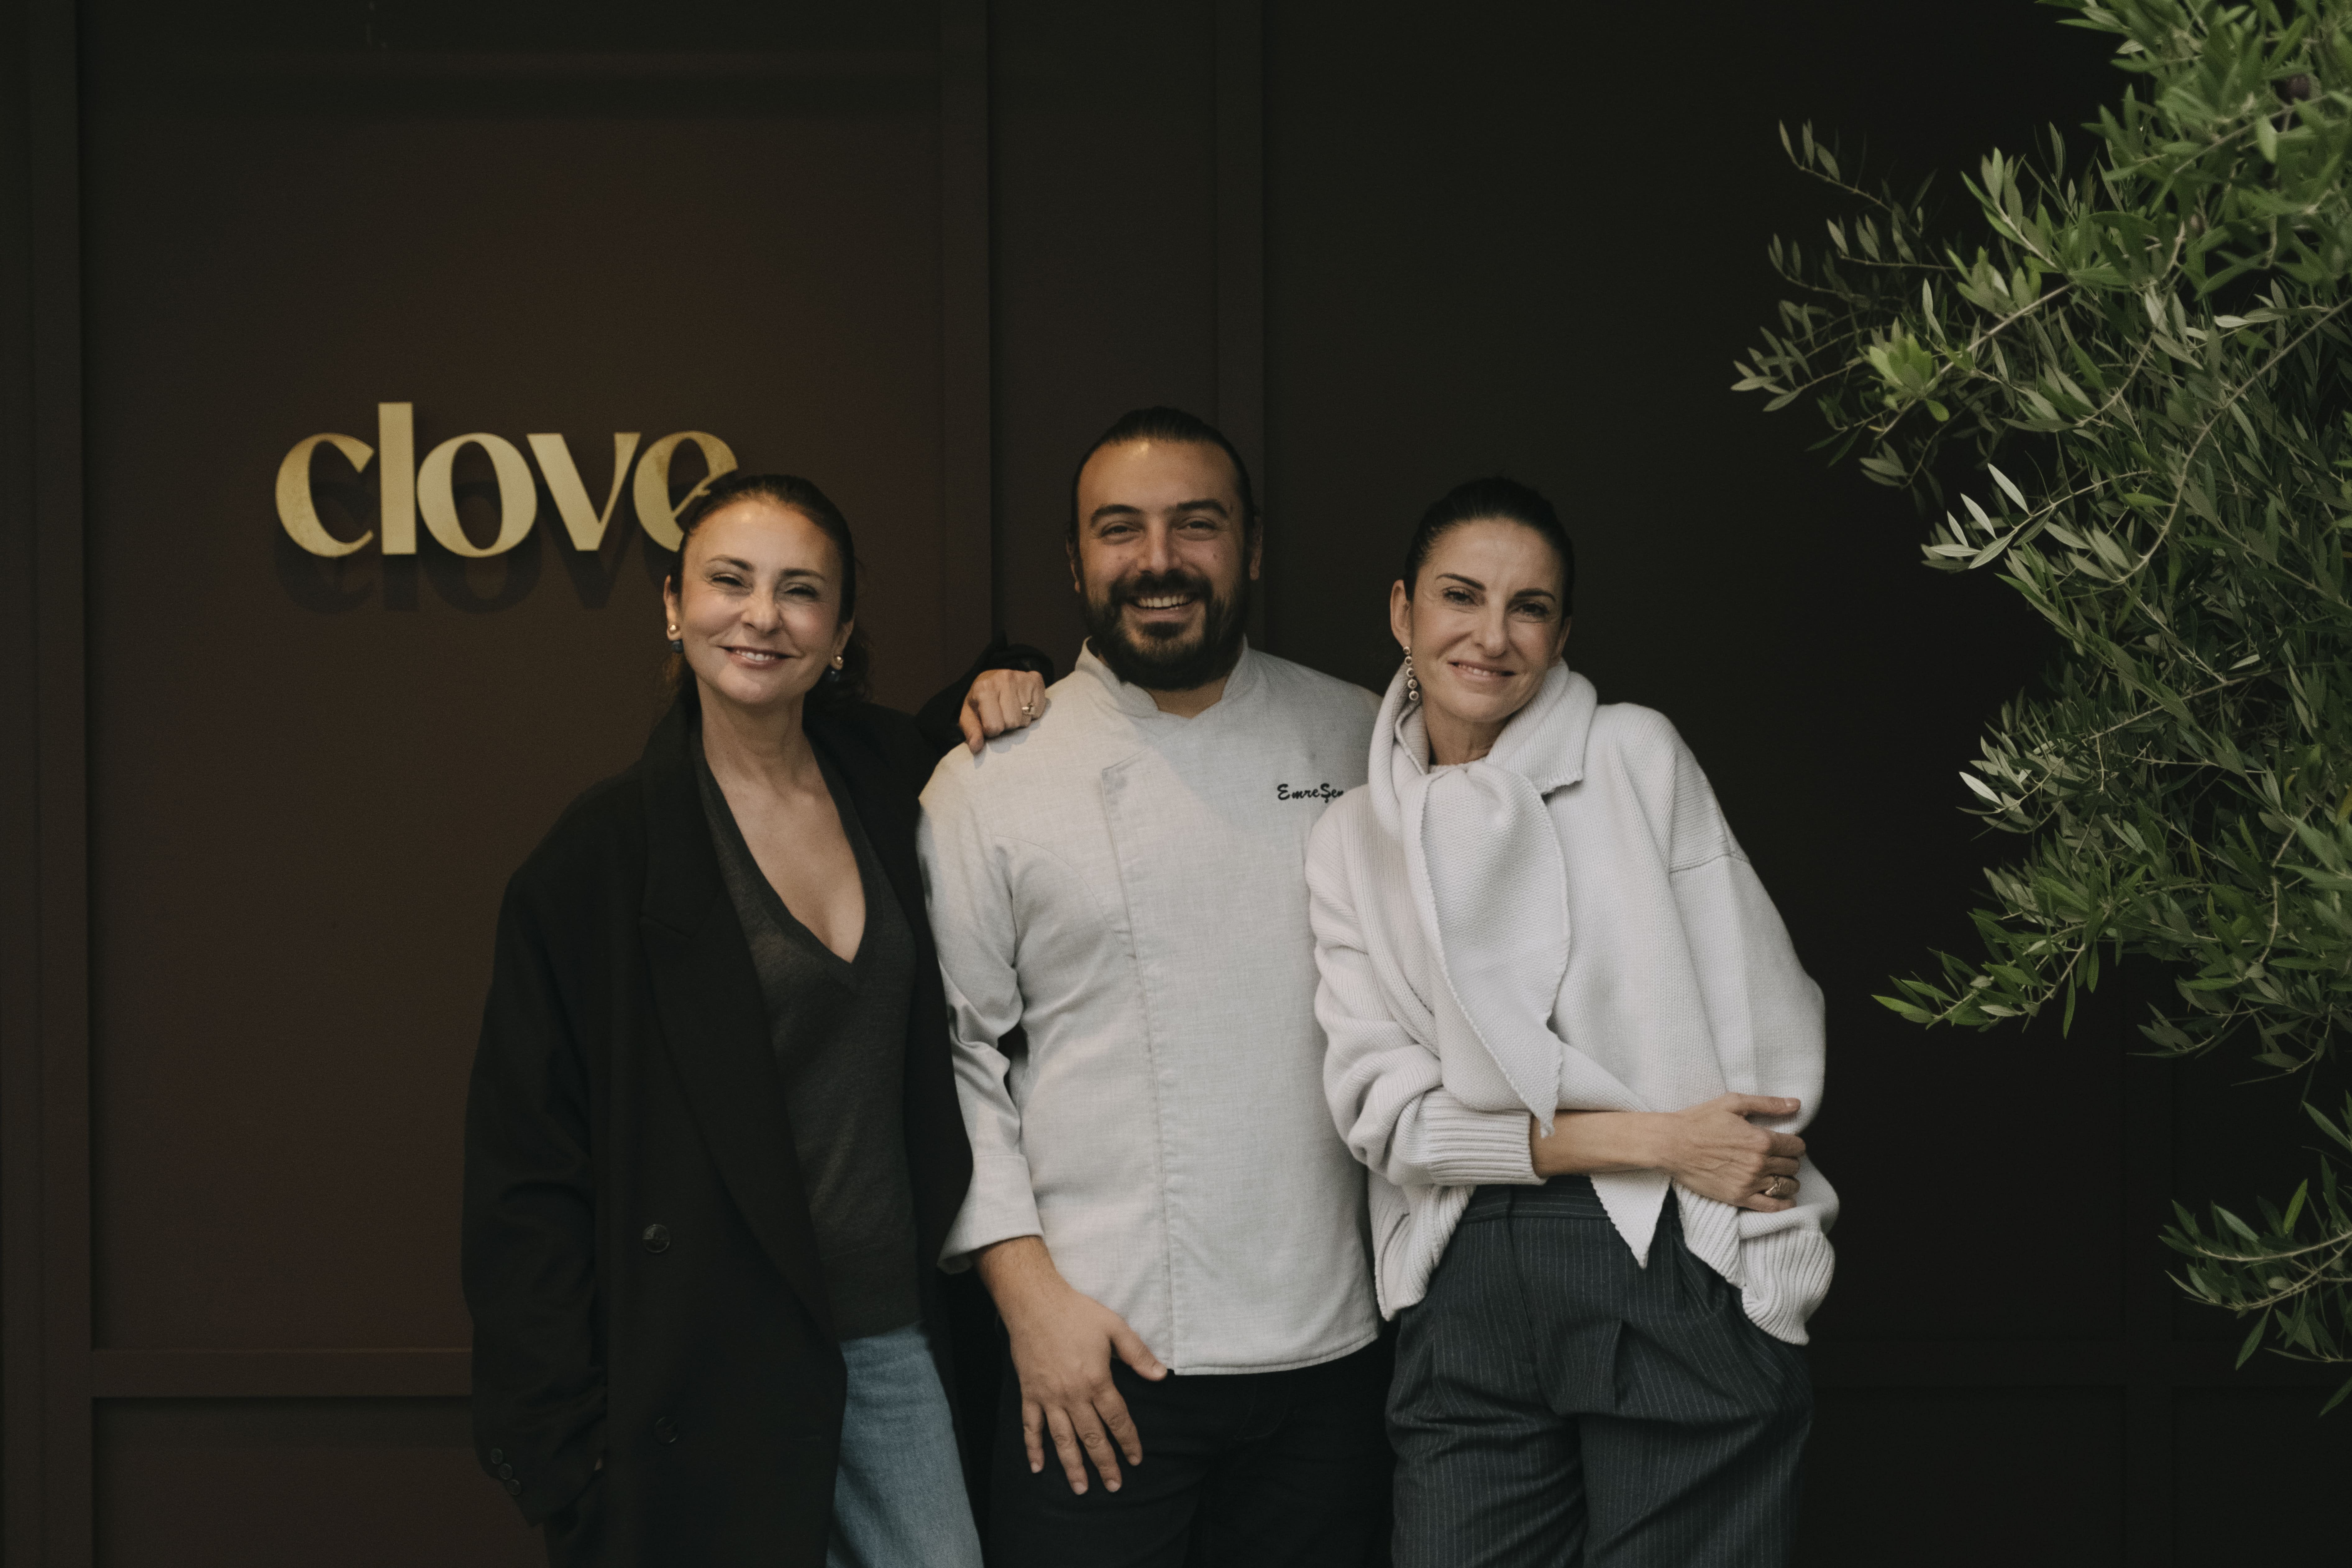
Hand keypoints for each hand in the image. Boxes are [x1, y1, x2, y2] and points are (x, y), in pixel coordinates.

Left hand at [961, 668, 1049, 752]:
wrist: (992, 678)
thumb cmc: (980, 700)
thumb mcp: (969, 715)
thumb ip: (971, 732)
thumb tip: (976, 747)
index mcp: (983, 688)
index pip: (994, 726)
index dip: (992, 731)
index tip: (989, 723)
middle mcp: (1004, 679)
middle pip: (1012, 723)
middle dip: (1007, 725)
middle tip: (1002, 716)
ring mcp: (1021, 678)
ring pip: (1025, 719)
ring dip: (1019, 720)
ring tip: (1011, 710)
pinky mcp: (1036, 680)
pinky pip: (1038, 711)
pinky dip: (1031, 713)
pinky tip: (1022, 704)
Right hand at [975, 1236, 1166, 1493]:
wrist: (1034, 1302)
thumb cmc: (1077, 1312)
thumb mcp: (1114, 1327)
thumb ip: (1138, 1354)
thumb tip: (1161, 1376)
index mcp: (1096, 1380)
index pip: (1117, 1419)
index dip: (1128, 1441)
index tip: (1136, 1460)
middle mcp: (1072, 1395)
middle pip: (1091, 1437)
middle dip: (1104, 1464)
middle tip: (1114, 1486)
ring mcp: (1049, 1396)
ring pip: (1062, 1439)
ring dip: (1073, 1466)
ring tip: (1082, 1488)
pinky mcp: (1029, 1393)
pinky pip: (1030, 1426)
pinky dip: (1032, 1448)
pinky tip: (1038, 1467)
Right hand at [1650, 1094, 1805, 1211]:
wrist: (1671, 1144)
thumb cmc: (1699, 1120)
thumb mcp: (1733, 1103)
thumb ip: (1768, 1104)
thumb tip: (1796, 1104)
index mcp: (1761, 1139)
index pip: (1796, 1146)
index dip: (1794, 1143)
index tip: (1786, 1143)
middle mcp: (1759, 1163)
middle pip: (1793, 1166)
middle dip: (1790, 1160)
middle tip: (1778, 1156)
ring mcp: (1749, 1182)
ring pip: (1786, 1185)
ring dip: (1788, 1180)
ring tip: (1779, 1174)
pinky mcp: (1738, 1197)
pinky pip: (1772, 1206)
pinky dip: (1784, 1204)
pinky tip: (1784, 1198)